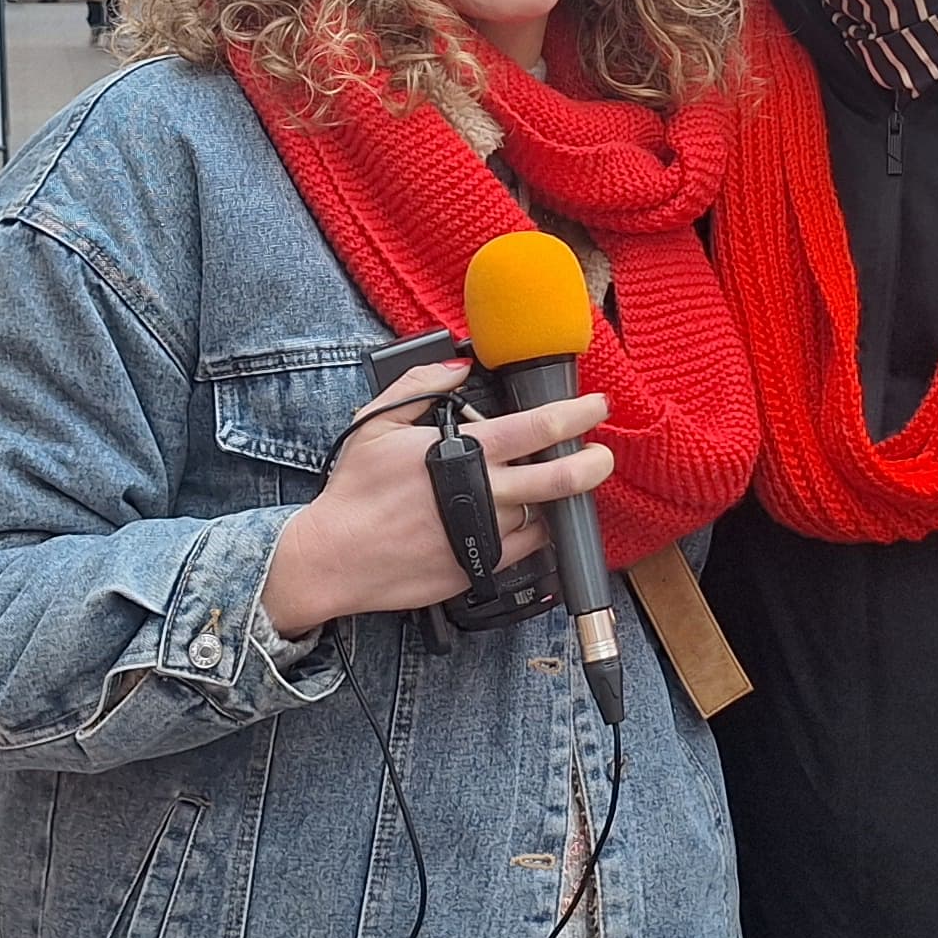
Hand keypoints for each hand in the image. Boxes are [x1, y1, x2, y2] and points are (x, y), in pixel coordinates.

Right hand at [259, 364, 612, 630]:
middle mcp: (481, 494)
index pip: (536, 429)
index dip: (575, 415)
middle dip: (593, 464)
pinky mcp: (478, 569)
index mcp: (462, 453)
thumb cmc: (354, 491)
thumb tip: (459, 368)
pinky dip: (534, 531)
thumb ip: (421, 387)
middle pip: (559, 478)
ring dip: (556, 500)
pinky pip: (525, 550)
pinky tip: (528, 518)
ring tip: (556, 486)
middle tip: (603, 456)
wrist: (335, 558)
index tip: (595, 406)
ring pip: (543, 514)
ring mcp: (483, 535)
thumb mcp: (376, 423)